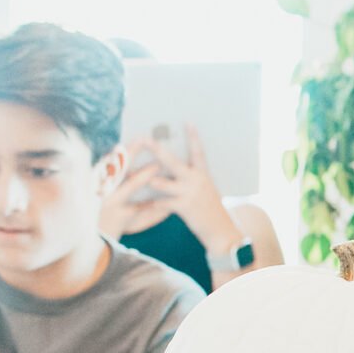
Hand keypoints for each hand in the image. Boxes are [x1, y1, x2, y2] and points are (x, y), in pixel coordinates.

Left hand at [114, 127, 238, 247]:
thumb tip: (173, 169)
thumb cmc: (209, 208)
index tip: (188, 122)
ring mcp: (189, 193)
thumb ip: (191, 178)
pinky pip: (162, 202)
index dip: (193, 137)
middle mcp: (196, 180)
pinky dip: (152, 204)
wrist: (220, 229)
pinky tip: (145, 205)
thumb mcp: (204, 189)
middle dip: (158, 150)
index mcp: (202, 174)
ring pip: (162, 183)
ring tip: (133, 176)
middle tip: (146, 139)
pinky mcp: (184, 207)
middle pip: (173, 162)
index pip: (198, 152)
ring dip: (148, 180)